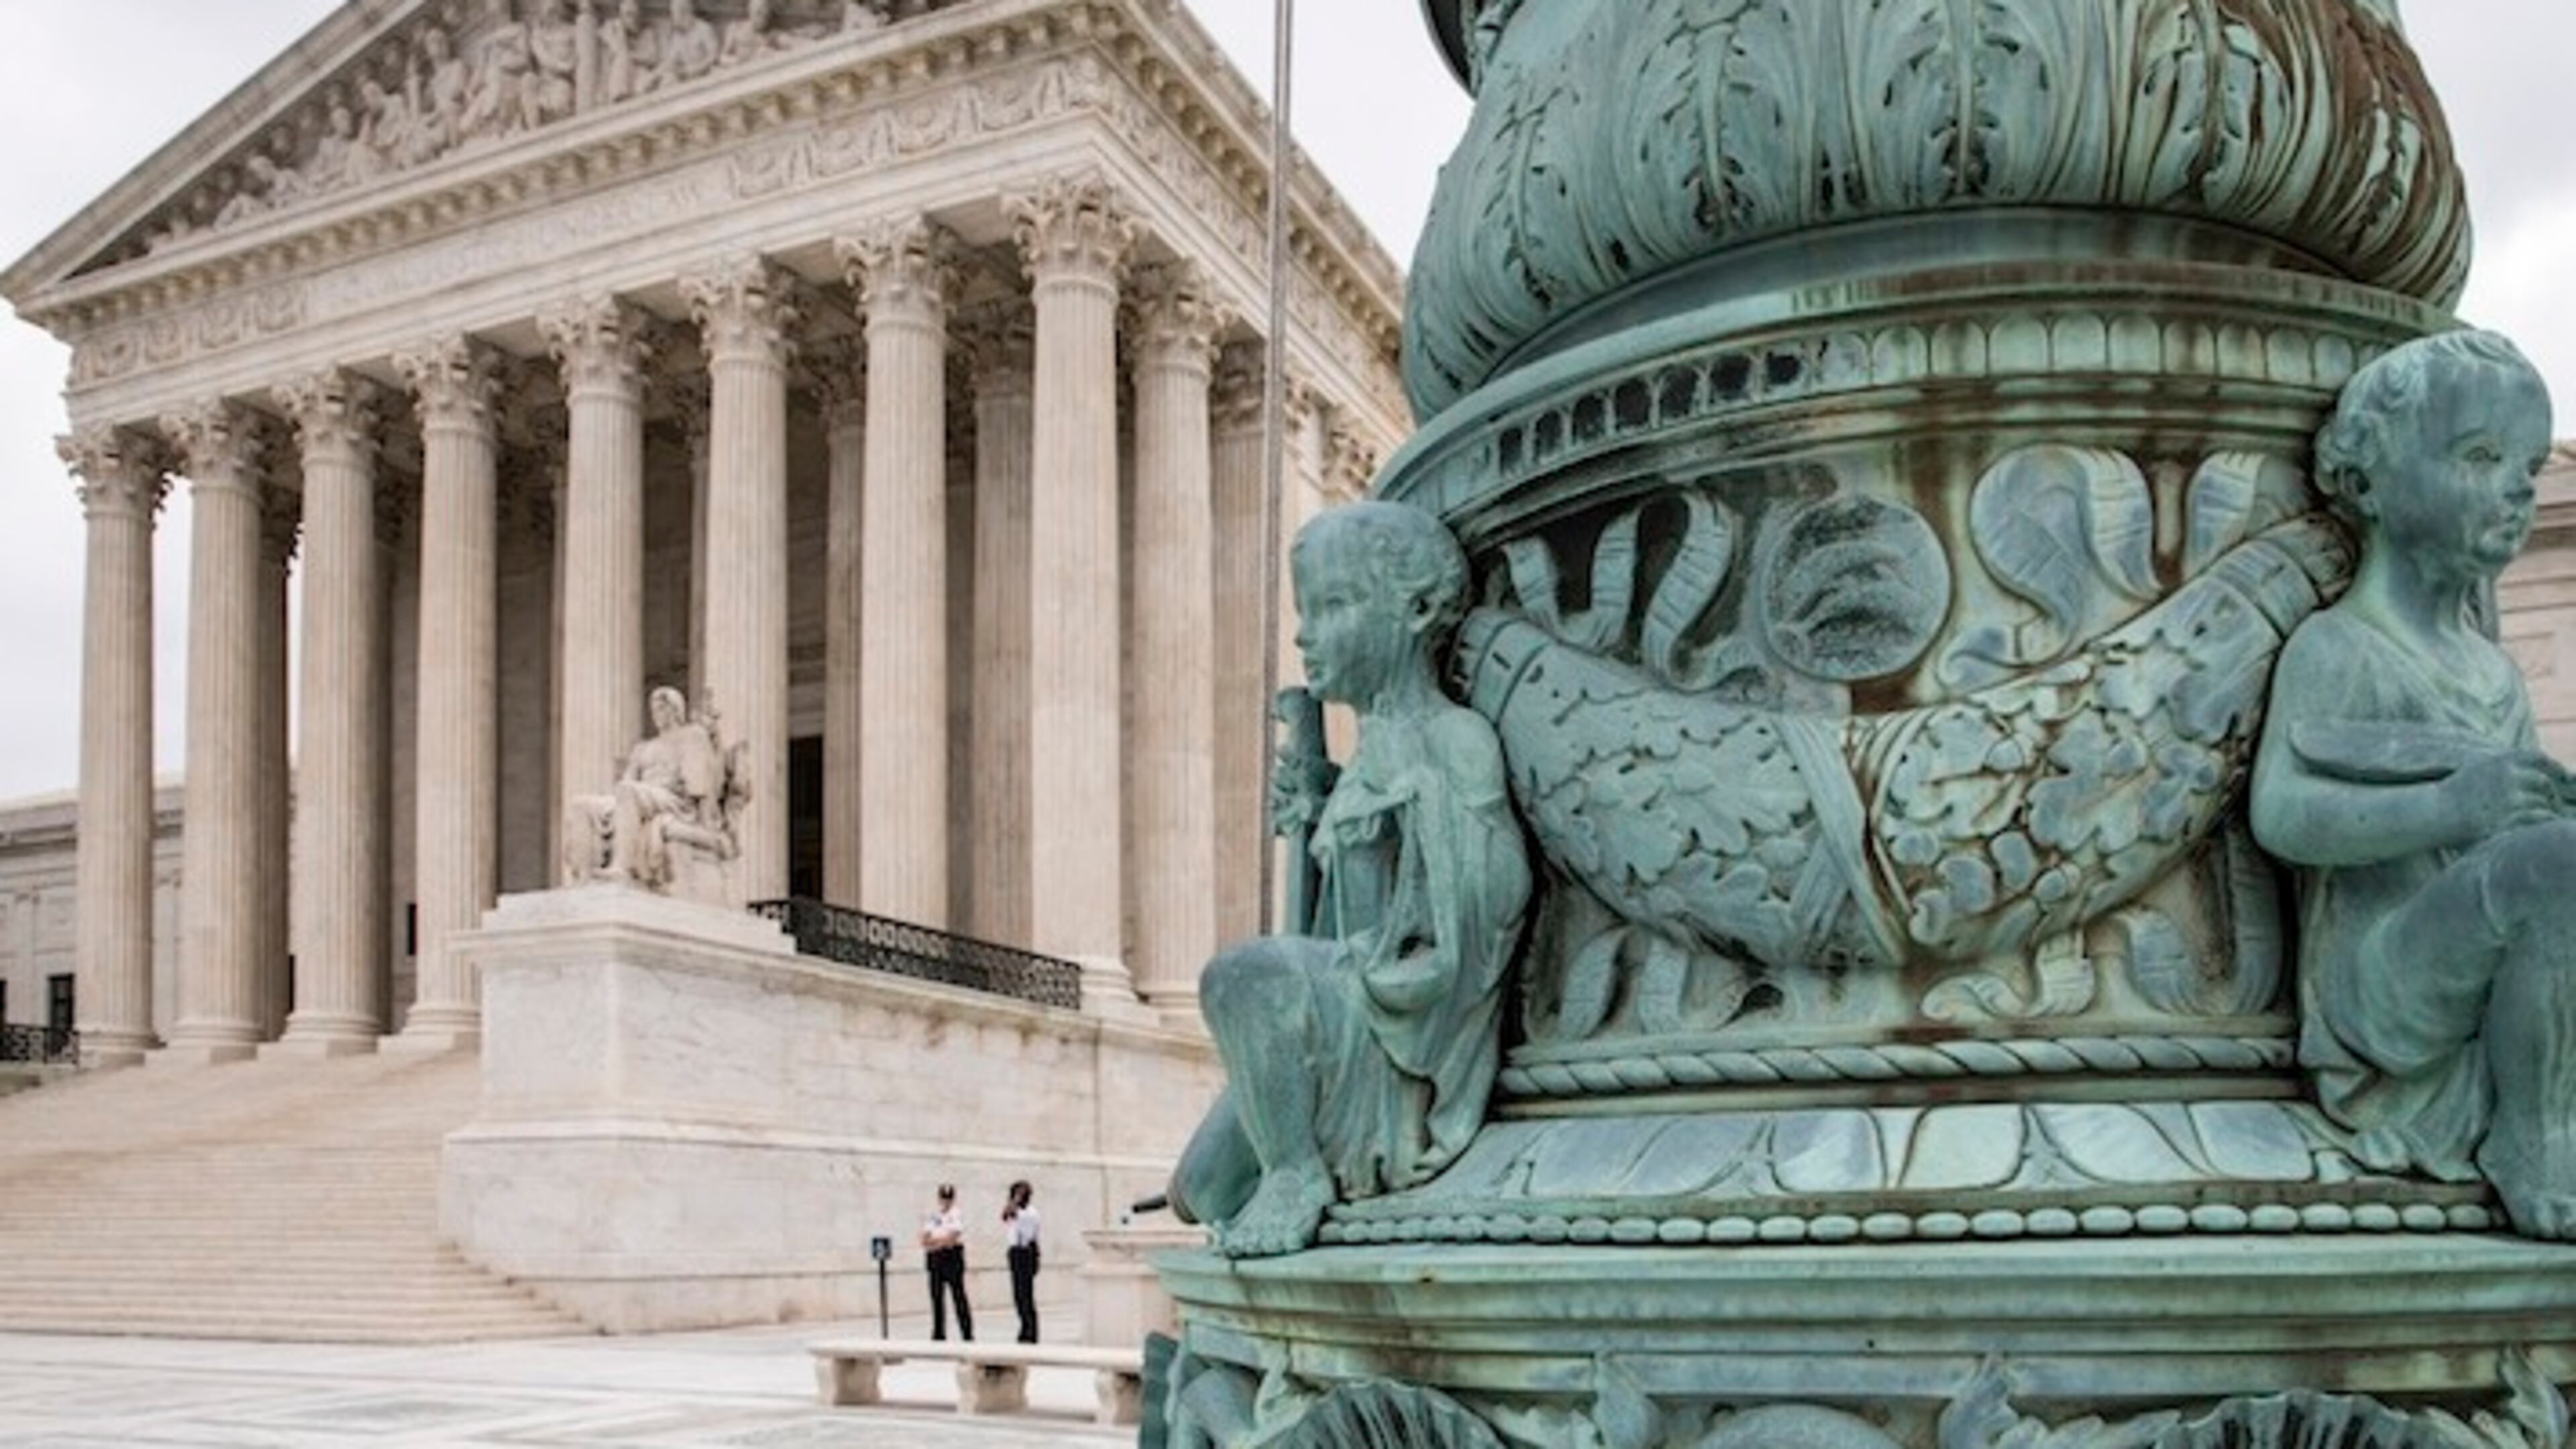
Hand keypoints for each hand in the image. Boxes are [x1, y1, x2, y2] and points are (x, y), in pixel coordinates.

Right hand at [2446, 750, 2563, 835]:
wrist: (2436, 813)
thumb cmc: (2457, 792)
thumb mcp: (2481, 767)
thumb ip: (2508, 765)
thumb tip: (2540, 770)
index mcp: (2502, 761)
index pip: (2538, 759)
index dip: (2555, 768)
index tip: (2565, 777)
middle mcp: (2509, 777)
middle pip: (2544, 784)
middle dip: (2550, 795)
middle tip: (2551, 804)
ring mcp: (2510, 800)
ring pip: (2544, 804)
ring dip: (2546, 812)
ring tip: (2542, 818)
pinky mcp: (2510, 821)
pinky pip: (2539, 820)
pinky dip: (2543, 823)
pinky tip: (2538, 827)